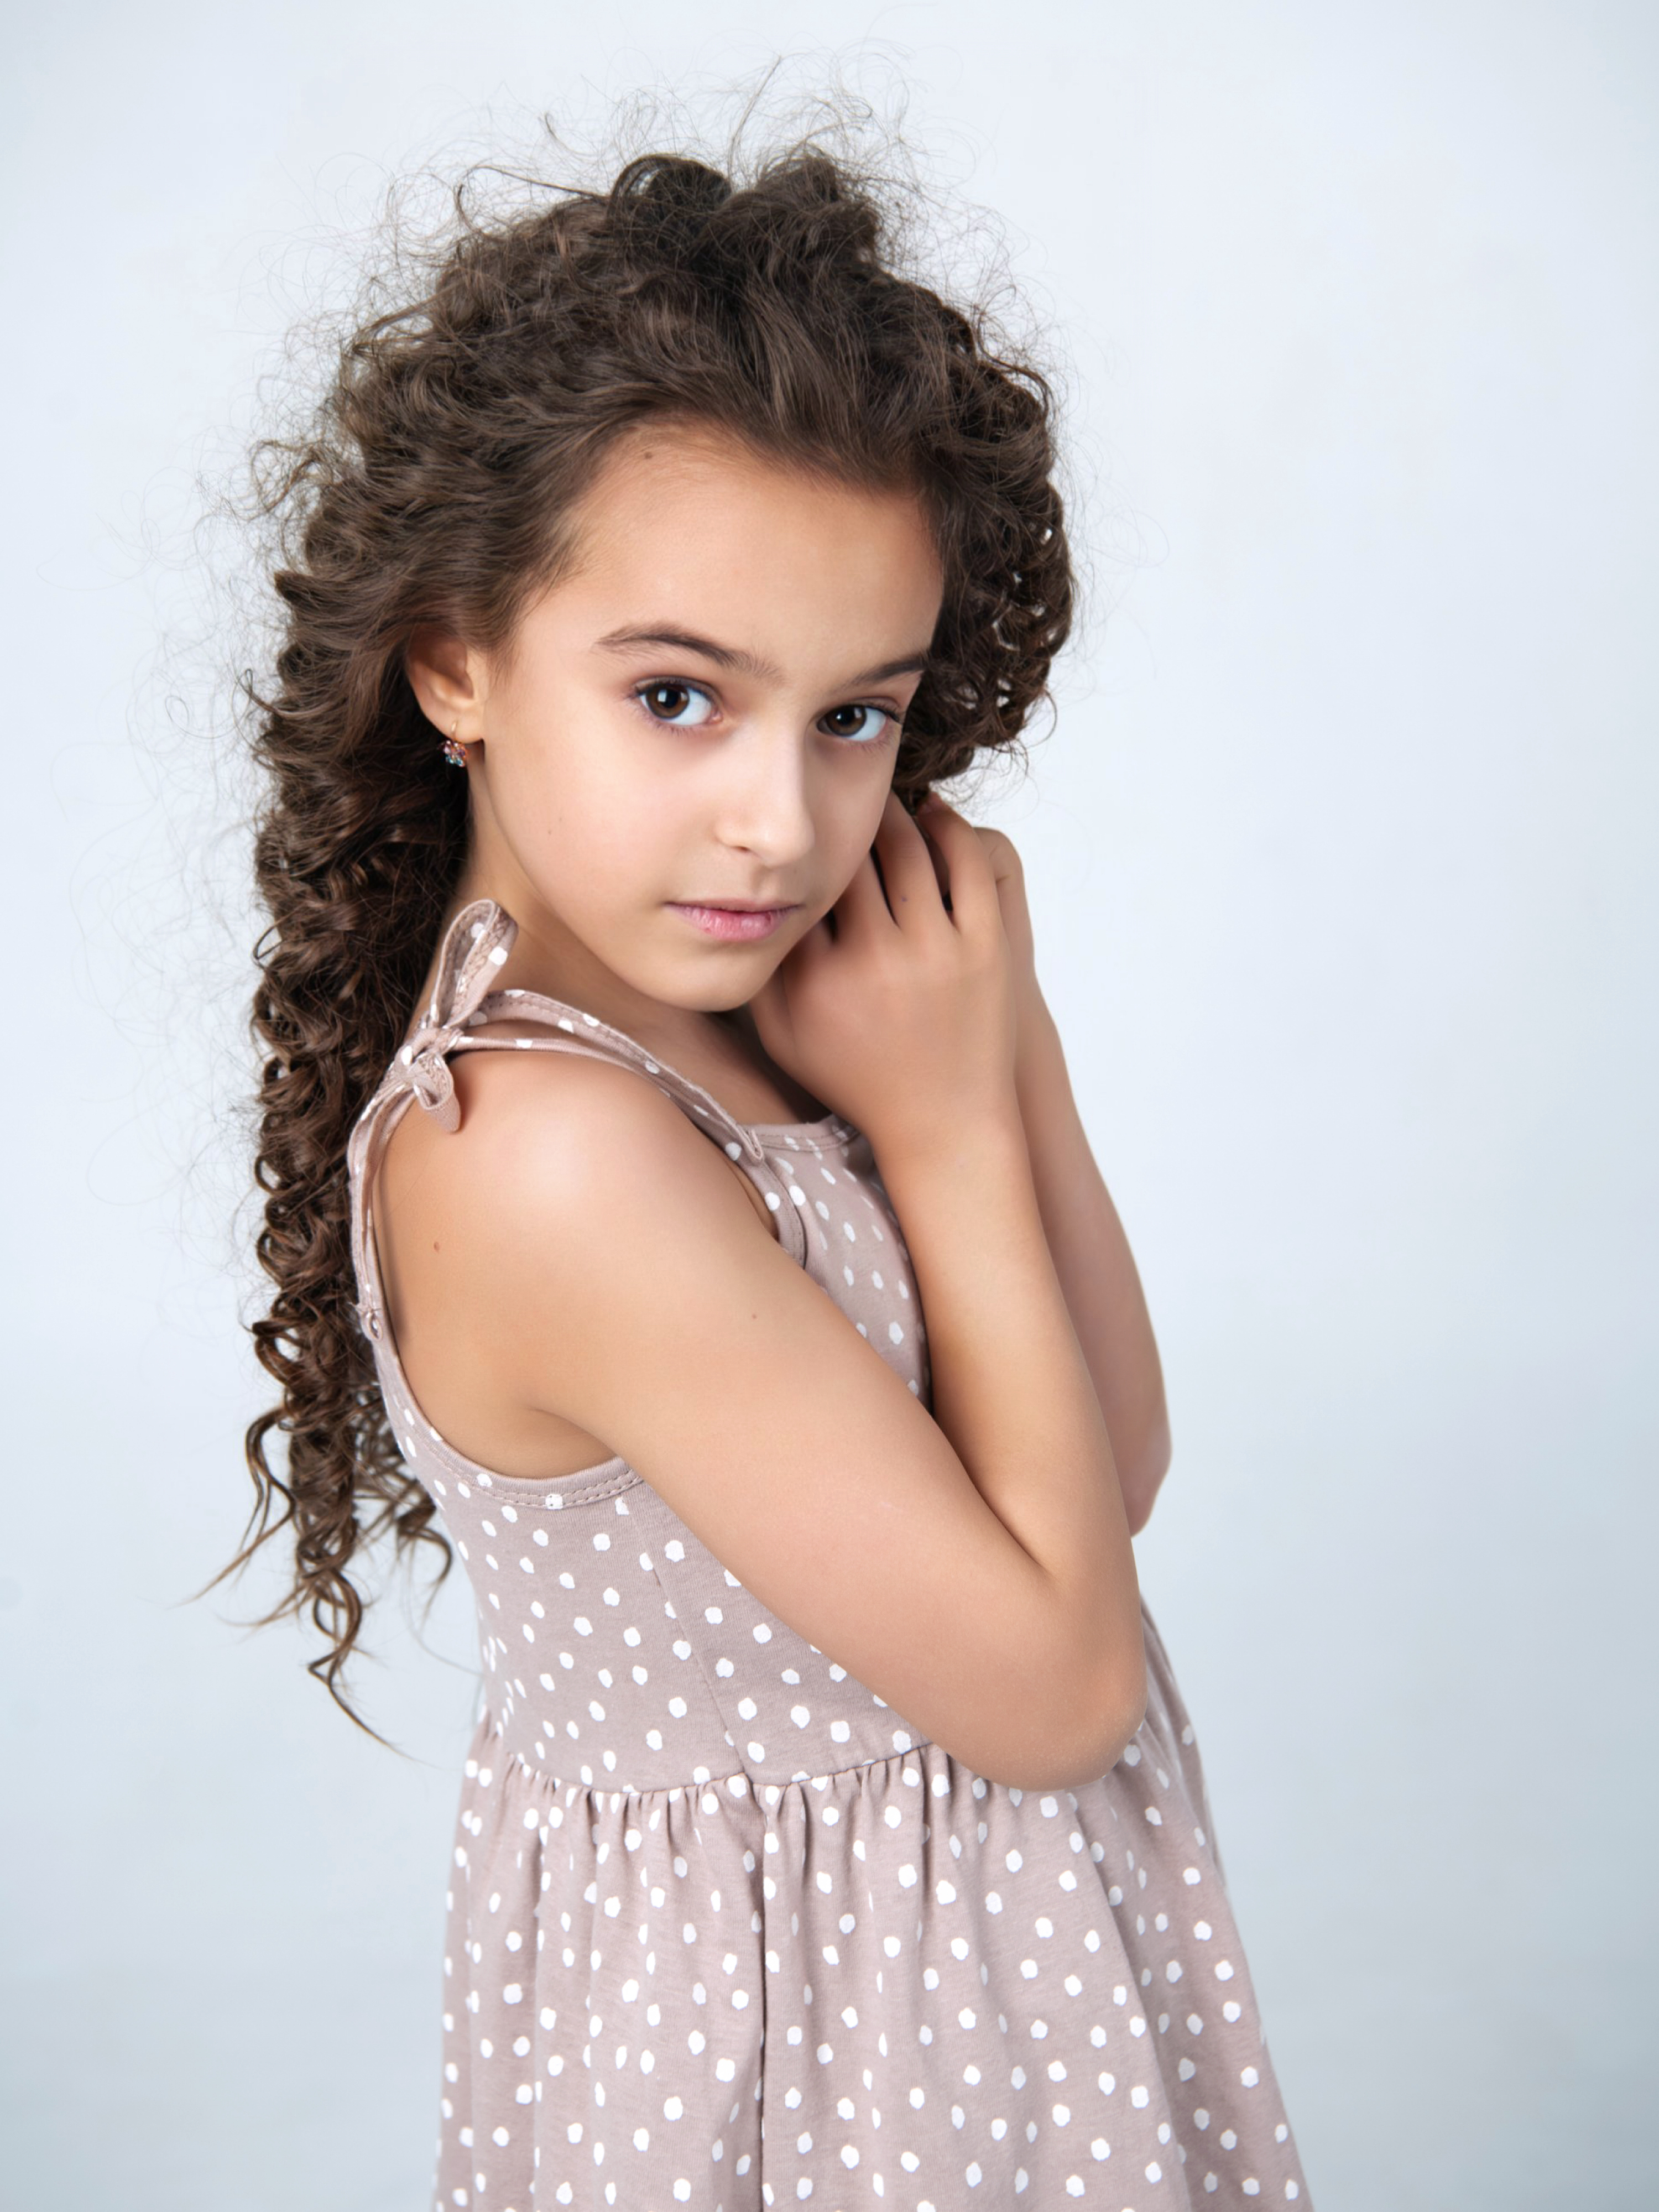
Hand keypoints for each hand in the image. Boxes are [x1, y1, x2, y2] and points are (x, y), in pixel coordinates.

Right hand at [748, 787, 1020, 1161]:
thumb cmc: (857, 1078)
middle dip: (839, 822)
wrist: (944, 1124)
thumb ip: (755, 977)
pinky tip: (934, 817)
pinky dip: (949, 828)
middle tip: (834, 799)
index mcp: (817, 981)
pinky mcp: (987, 949)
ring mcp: (936, 953)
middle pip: (849, 855)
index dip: (794, 851)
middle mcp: (874, 961)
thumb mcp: (784, 1040)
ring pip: (909, 846)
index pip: (796, 885)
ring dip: (893, 811)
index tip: (795, 833)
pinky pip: (969, 862)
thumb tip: (735, 906)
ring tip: (881, 799)